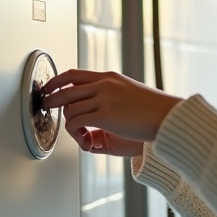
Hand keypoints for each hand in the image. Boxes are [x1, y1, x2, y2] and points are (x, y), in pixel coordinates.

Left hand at [43, 69, 181, 155]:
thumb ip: (108, 98)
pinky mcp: (105, 115)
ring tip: (81, 136)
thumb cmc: (154, 110)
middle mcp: (104, 84)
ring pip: (69, 109)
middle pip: (65, 89)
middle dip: (51, 100)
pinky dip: (76, 134)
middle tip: (47, 108)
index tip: (48, 89)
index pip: (73, 75)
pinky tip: (87, 141)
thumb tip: (94, 112)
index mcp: (109, 78)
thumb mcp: (128, 94)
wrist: (168, 117)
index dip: (56, 81)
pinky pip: (76, 123)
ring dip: (69, 125)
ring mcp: (103, 98)